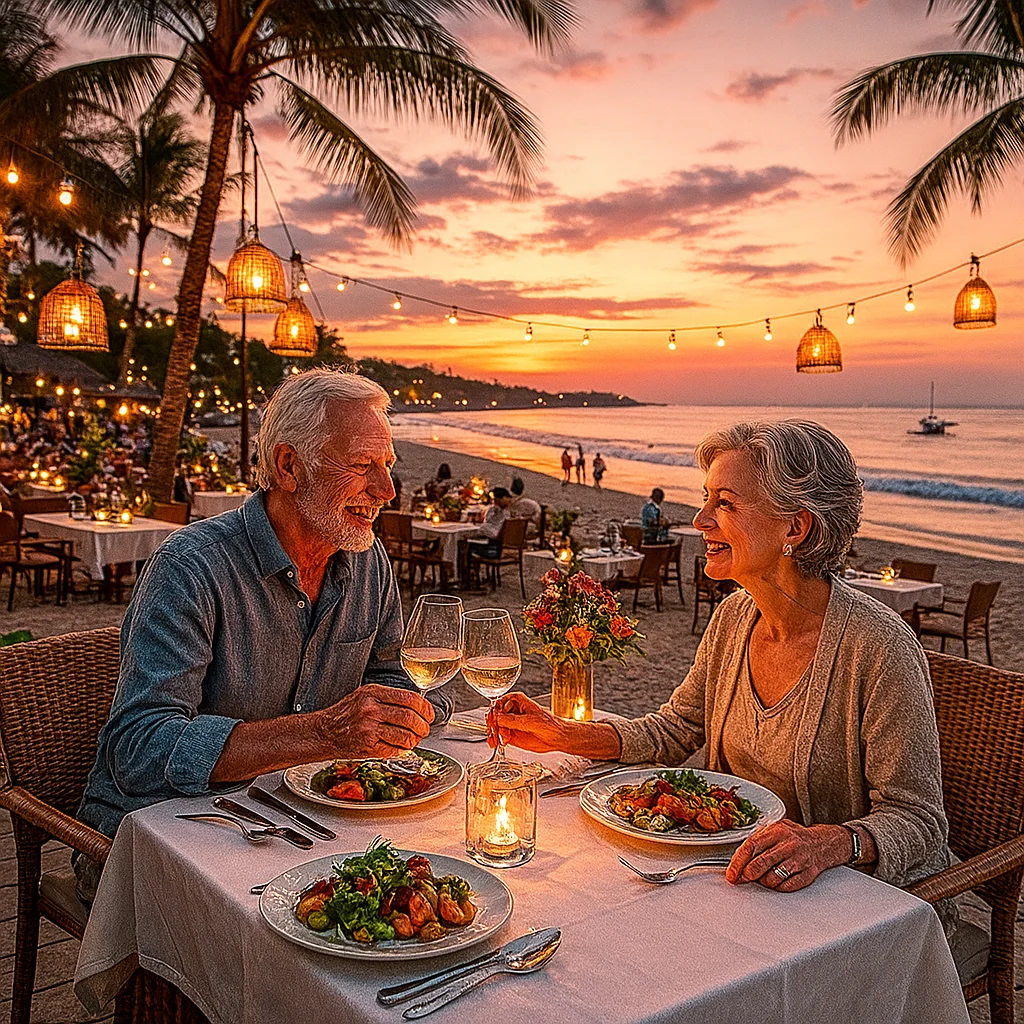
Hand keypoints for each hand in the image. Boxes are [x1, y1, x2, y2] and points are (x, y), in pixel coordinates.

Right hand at [315, 684, 433, 757]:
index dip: (425, 708)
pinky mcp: (367, 746)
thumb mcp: (365, 695)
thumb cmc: (346, 714)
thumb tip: (416, 705)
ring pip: (405, 735)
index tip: (429, 714)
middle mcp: (371, 709)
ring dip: (414, 740)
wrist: (324, 732)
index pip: (409, 698)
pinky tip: (401, 747)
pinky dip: (402, 750)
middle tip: (424, 729)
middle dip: (423, 726)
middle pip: (410, 717)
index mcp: (373, 693)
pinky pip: (394, 749)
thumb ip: (389, 698)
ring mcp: (369, 728)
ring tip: (414, 739)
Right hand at [487, 692, 567, 752]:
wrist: (557, 738)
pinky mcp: (511, 734)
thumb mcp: (531, 721)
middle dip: (492, 723)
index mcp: (517, 701)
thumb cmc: (550, 724)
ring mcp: (510, 723)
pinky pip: (498, 736)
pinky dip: (495, 740)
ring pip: (495, 726)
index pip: (499, 702)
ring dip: (493, 733)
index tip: (494, 719)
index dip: (495, 711)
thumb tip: (498, 718)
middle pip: (494, 714)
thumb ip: (513, 720)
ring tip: (496, 741)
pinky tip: (496, 744)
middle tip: (494, 731)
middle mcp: (512, 711)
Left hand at [725, 820, 848, 891]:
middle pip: (761, 863)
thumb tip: (738, 857)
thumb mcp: (775, 829)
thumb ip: (758, 840)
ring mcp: (799, 860)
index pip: (752, 845)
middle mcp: (789, 845)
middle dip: (747, 874)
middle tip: (743, 879)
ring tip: (763, 877)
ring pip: (773, 877)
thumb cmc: (795, 837)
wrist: (823, 843)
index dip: (738, 861)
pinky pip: (787, 886)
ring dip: (763, 881)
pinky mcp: (808, 874)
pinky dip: (778, 887)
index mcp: (777, 831)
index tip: (732, 873)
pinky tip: (777, 881)